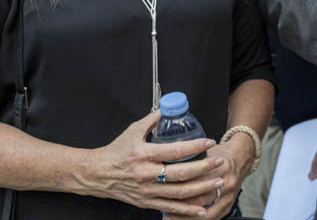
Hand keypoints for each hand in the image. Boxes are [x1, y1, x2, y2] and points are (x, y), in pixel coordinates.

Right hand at [80, 110, 223, 216]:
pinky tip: (201, 209)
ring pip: (178, 193)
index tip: (210, 141)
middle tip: (219, 162)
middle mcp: (146, 174)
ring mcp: (146, 190)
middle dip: (204, 168)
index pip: (175, 150)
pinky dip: (187, 210)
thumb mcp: (133, 131)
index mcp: (144, 154)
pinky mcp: (146, 202)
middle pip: (180, 173)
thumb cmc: (116, 152)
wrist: (97, 174)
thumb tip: (168, 107)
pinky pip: (170, 207)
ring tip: (218, 182)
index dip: (195, 146)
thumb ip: (152, 119)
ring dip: (201, 188)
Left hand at [166, 134, 252, 219]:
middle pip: (200, 200)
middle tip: (163, 209)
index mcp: (220, 167)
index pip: (197, 182)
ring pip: (206, 214)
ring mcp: (228, 196)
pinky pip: (213, 218)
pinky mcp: (229, 205)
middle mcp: (226, 183)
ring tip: (170, 218)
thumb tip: (168, 166)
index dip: (179, 188)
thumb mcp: (206, 152)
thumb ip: (190, 159)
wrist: (241, 158)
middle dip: (179, 207)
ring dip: (187, 218)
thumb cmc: (220, 154)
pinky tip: (185, 219)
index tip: (163, 192)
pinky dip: (198, 219)